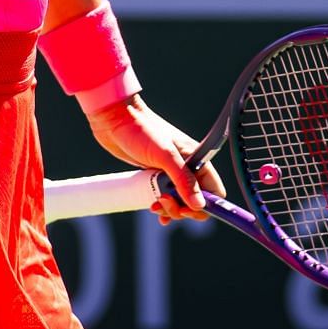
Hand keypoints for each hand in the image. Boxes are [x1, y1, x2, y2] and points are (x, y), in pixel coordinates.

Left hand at [86, 95, 227, 223]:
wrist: (114, 119)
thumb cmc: (141, 130)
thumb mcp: (165, 155)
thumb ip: (183, 180)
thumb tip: (198, 205)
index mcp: (196, 159)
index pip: (213, 190)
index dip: (205, 204)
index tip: (188, 210)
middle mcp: (186, 167)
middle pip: (196, 200)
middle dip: (183, 208)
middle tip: (165, 204)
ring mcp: (170, 172)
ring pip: (179, 201)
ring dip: (170, 209)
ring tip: (154, 205)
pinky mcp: (154, 175)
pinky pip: (165, 197)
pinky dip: (162, 206)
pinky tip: (154, 208)